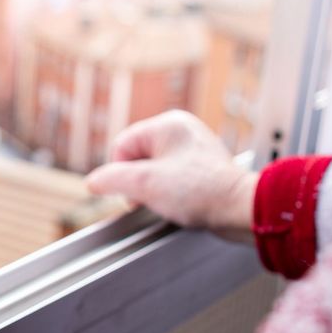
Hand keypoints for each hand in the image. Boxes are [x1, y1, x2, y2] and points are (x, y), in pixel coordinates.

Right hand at [86, 110, 256, 236]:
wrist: (238, 208)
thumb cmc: (199, 191)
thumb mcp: (144, 184)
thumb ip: (111, 179)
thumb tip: (93, 182)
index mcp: (167, 124)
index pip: (121, 147)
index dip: (121, 174)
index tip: (136, 193)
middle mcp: (181, 130)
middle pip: (136, 159)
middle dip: (139, 183)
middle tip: (155, 197)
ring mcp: (193, 148)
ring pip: (153, 170)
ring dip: (154, 189)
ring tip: (172, 200)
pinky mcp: (201, 166)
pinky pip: (171, 178)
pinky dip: (170, 192)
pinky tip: (181, 202)